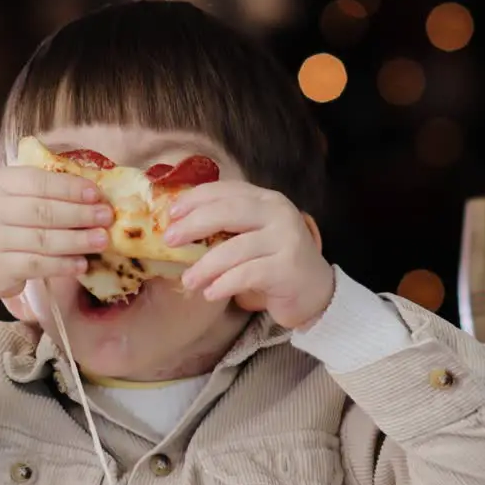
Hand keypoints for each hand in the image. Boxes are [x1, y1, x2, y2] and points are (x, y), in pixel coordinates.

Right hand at [0, 166, 113, 309]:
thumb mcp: (12, 198)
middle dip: (80, 214)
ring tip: (102, 241)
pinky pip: (36, 265)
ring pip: (42, 239)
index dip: (70, 188)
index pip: (38, 181)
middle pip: (43, 210)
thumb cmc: (1, 224)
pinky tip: (81, 264)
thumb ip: (42, 192)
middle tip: (106, 218)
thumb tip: (94, 195)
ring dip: (77, 240)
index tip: (97, 194)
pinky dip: (62, 265)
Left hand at [163, 181, 334, 329]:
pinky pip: (247, 274)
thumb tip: (176, 229)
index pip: (226, 191)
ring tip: (188, 280)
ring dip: (205, 266)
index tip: (170, 214)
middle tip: (170, 241)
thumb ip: (226, 226)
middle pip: (228, 212)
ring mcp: (286, 239)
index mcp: (266, 199)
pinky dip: (224, 284)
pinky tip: (210, 293)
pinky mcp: (287, 268)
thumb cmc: (274, 262)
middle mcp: (278, 213)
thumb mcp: (253, 235)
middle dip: (193, 225)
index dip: (195, 199)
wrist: (315, 291)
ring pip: (235, 248)